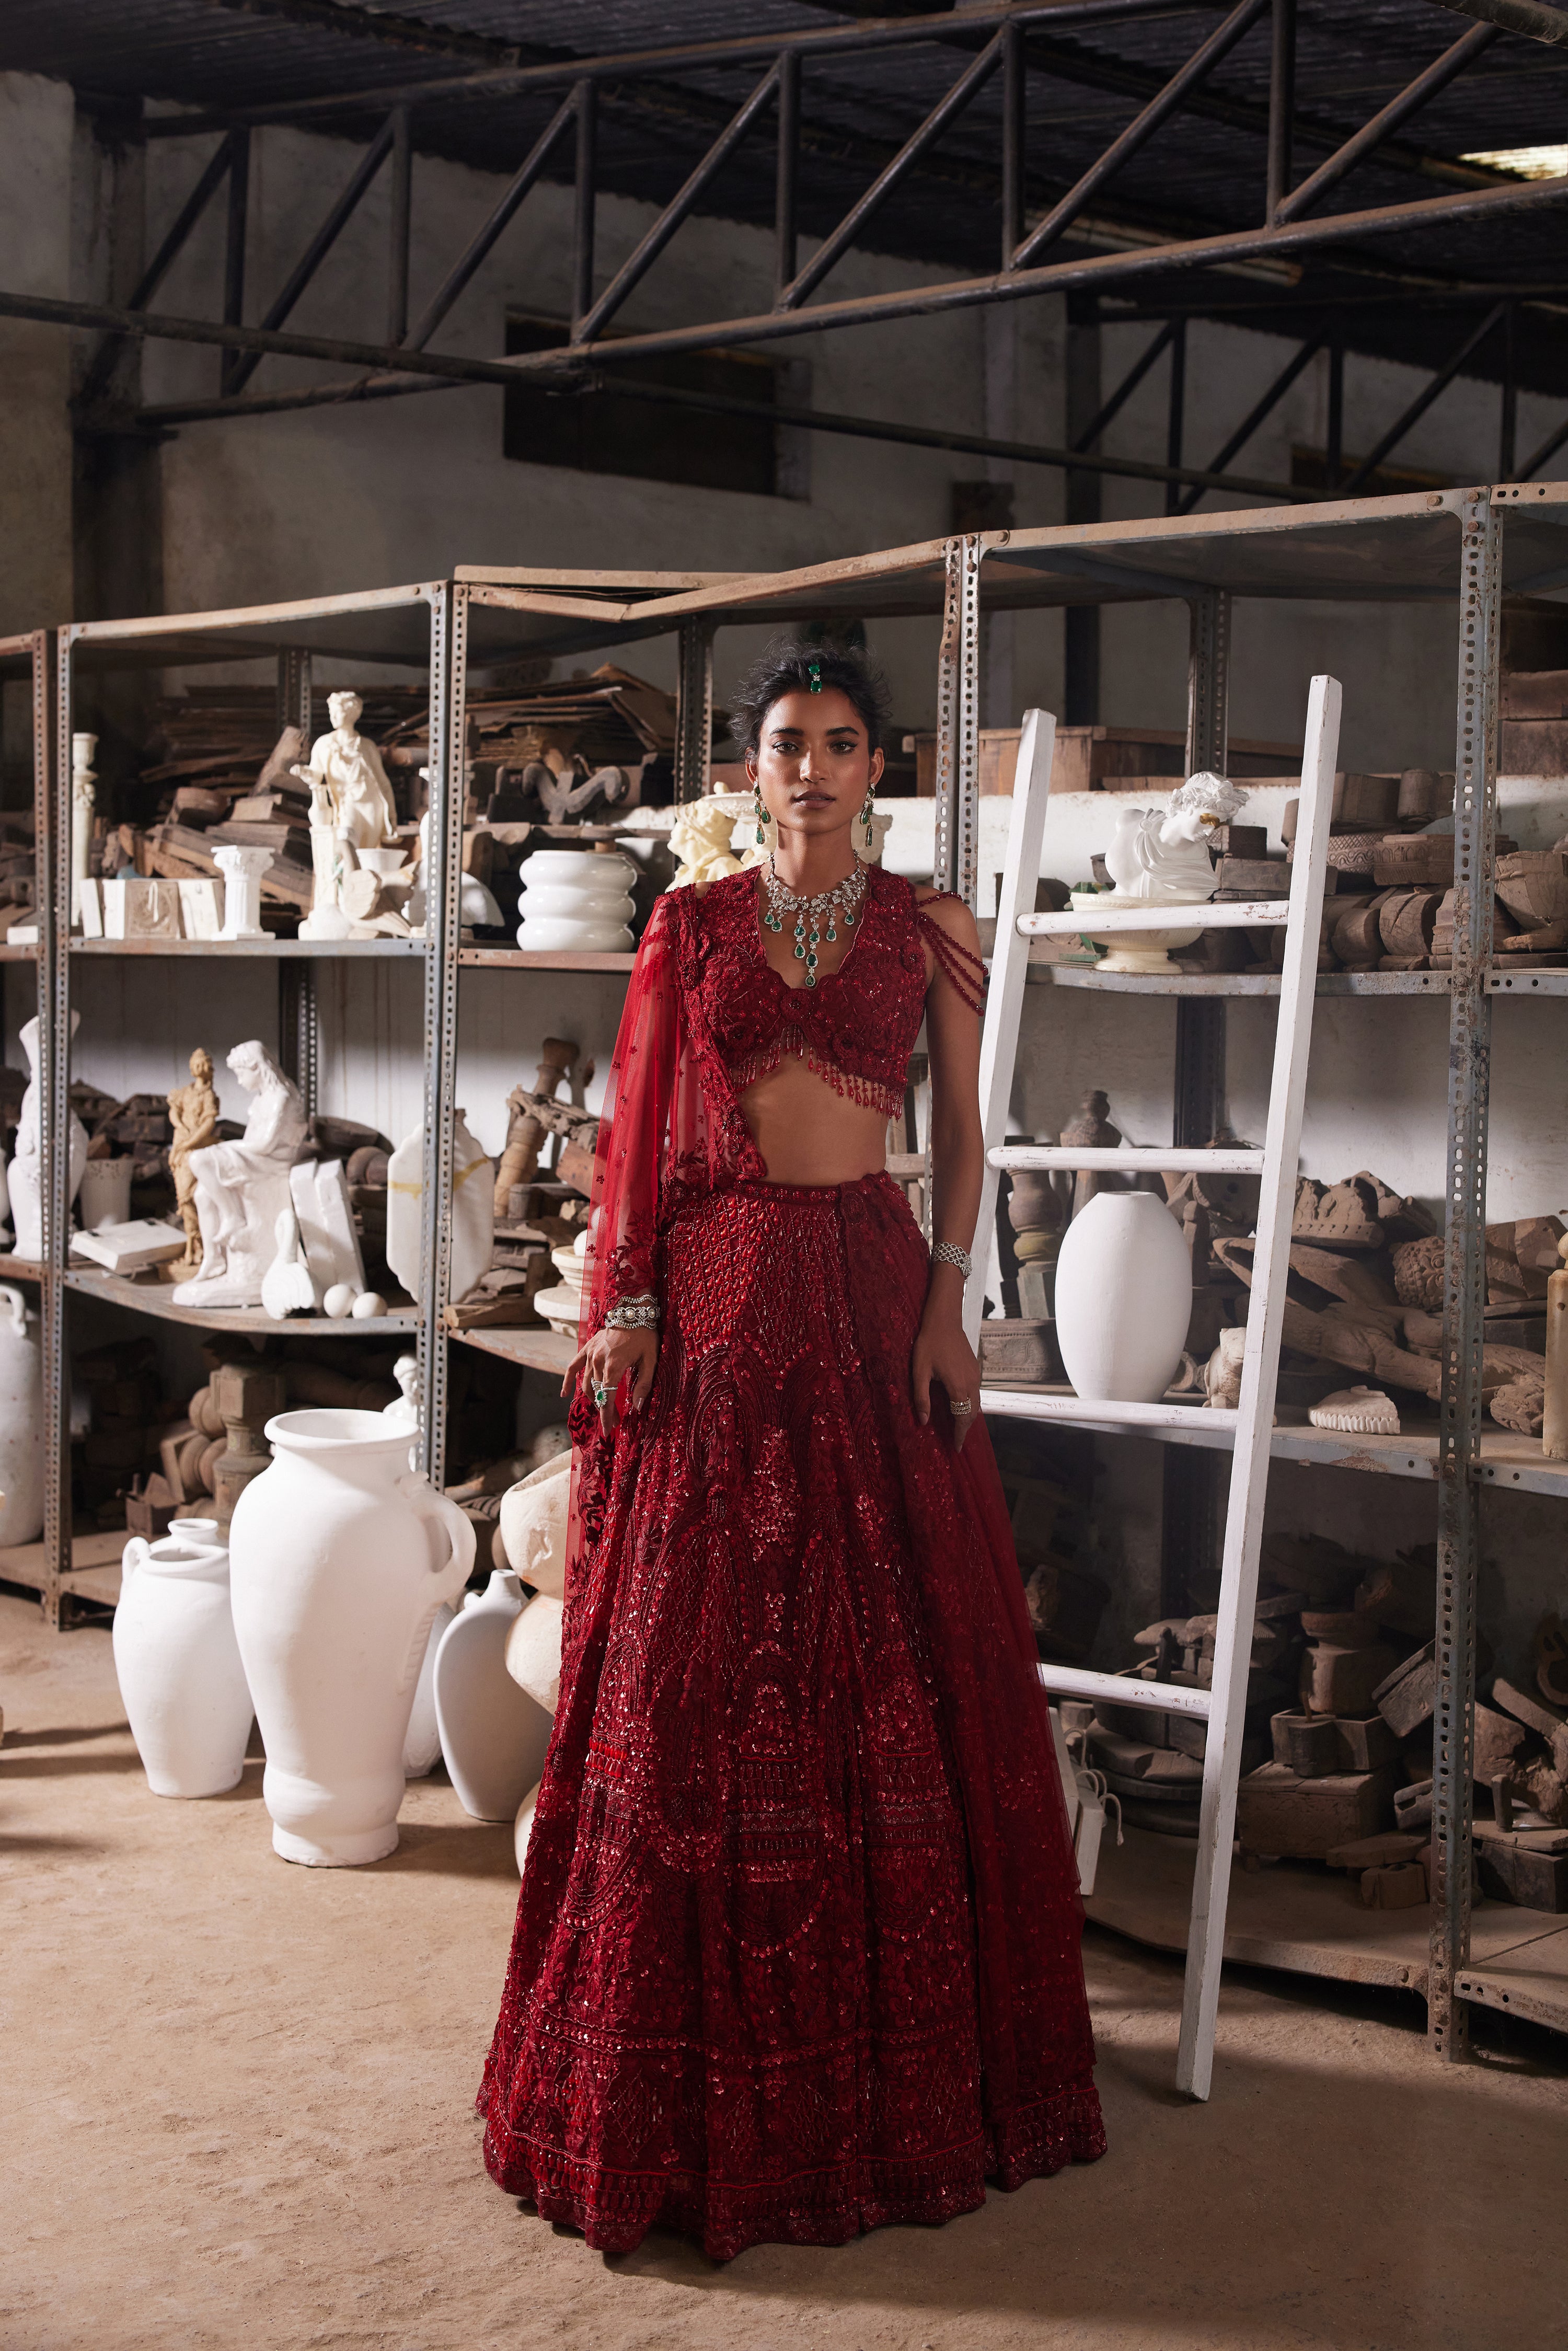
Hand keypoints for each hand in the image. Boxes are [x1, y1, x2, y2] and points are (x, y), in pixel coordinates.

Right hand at [565, 1325, 657, 1437]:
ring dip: (593, 1399)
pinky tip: (565, 1394)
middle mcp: (598, 1361)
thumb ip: (643, 1384)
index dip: (607, 1415)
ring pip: (587, 1383)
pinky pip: (573, 1366)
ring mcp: (590, 1354)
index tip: (608, 1430)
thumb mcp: (651, 1360)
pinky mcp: (587, 1348)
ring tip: (603, 1410)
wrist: (634, 1311)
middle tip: (614, 1421)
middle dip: (604, 1409)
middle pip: (597, 1393)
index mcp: (614, 1365)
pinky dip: (568, 1381)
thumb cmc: (645, 1335)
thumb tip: (637, 1407)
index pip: (607, 1397)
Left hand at [912, 1300, 981, 1450]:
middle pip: (972, 1413)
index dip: (959, 1434)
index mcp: (958, 1386)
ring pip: (976, 1403)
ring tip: (959, 1429)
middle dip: (965, 1429)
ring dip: (968, 1417)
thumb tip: (924, 1421)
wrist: (944, 1320)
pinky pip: (976, 1393)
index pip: (962, 1417)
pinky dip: (970, 1405)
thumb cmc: (929, 1344)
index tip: (956, 1447)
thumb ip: (921, 1397)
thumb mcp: (920, 1371)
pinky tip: (961, 1407)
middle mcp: (971, 1383)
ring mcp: (975, 1375)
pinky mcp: (975, 1369)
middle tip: (957, 1442)